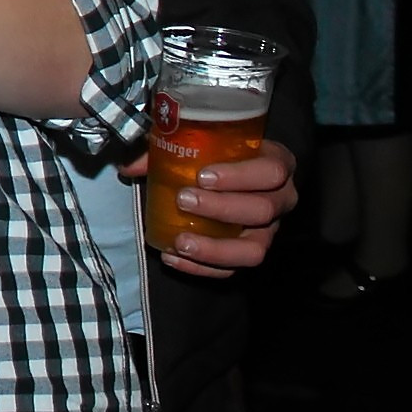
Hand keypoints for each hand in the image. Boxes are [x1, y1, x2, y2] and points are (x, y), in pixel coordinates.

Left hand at [122, 139, 297, 276]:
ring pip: (254, 249)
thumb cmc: (218, 154)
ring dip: (216, 248)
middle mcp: (281, 199)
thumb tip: (130, 165)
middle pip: (262, 210)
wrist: (231, 173)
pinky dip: (202, 268)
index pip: (272, 170)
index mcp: (276, 163)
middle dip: (221, 208)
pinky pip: (232, 269)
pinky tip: (174, 256)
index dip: (240, 176)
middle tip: (183, 200)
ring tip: (181, 241)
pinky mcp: (250, 252)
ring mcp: (269, 231)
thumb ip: (168, 145)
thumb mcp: (202, 141)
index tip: (203, 176)